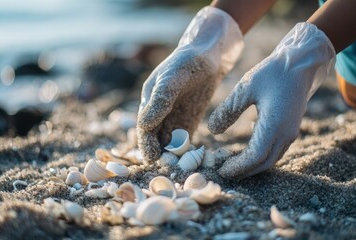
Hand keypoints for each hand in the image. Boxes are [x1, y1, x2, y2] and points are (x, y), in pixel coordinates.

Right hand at [137, 7, 243, 160]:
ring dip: (173, 154)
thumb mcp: (172, 78)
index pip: (144, 128)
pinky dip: (187, 149)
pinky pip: (185, 137)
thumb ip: (159, 100)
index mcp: (150, 100)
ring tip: (181, 168)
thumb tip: (144, 126)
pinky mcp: (190, 118)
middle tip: (169, 168)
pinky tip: (193, 159)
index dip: (146, 144)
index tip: (153, 159)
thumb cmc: (188, 61)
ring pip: (170, 140)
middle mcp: (160, 110)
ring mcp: (175, 115)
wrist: (211, 52)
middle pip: (156, 137)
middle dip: (160, 153)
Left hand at [208, 22, 334, 177]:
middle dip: (243, 171)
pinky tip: (247, 148)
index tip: (221, 170)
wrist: (301, 63)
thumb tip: (213, 131)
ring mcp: (291, 132)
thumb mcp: (245, 88)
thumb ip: (228, 110)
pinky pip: (276, 150)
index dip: (238, 167)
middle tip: (223, 171)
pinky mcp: (291, 129)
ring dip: (252, 165)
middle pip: (264, 163)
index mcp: (275, 126)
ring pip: (271, 159)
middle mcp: (286, 134)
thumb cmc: (273, 72)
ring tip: (231, 162)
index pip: (255, 157)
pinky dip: (260, 156)